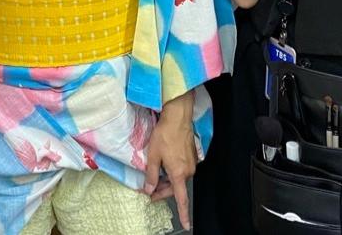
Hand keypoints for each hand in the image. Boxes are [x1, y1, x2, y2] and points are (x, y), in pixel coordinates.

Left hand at [144, 91, 196, 230]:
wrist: (178, 117)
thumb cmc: (164, 134)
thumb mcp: (153, 155)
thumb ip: (151, 175)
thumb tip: (149, 189)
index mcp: (179, 173)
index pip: (181, 198)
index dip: (183, 213)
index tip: (186, 224)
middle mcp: (188, 170)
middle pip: (177, 188)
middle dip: (163, 191)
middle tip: (150, 191)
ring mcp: (192, 162)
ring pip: (179, 178)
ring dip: (168, 181)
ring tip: (156, 177)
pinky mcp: (192, 155)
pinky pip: (182, 168)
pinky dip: (174, 171)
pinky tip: (165, 164)